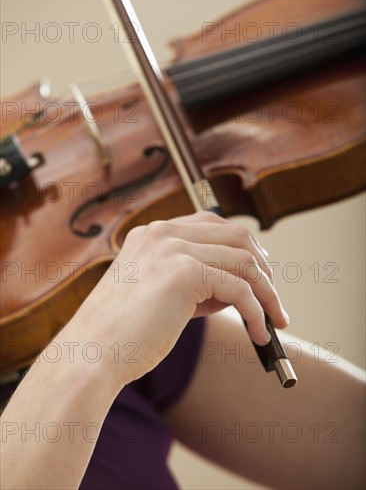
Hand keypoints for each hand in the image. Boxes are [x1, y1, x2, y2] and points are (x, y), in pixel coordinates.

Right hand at [76, 211, 288, 385]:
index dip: (243, 245)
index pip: (212, 224)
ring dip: (267, 292)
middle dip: (263, 266)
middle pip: (236, 235)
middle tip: (273, 298)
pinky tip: (260, 334)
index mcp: (152, 234)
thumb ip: (193, 283)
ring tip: (275, 320)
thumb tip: (237, 288)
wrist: (91, 355)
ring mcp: (172, 248)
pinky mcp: (184, 272)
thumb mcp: (159, 295)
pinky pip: (239, 289)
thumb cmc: (123, 332)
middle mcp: (163, 233)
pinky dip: (257, 312)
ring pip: (244, 261)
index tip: (261, 269)